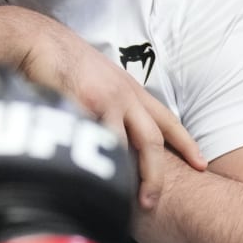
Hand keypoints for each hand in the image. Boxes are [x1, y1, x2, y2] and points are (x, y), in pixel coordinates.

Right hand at [11, 12, 206, 200]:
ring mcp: (103, 101)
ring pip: (123, 146)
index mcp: (133, 91)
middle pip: (152, 142)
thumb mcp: (103, 81)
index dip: (187, 144)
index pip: (168, 122)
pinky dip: (91, 164)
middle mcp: (124, 96)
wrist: (40, 41)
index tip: (202, 165)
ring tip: (117, 200)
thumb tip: (118, 134)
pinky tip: (87, 181)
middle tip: (151, 202)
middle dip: (154, 176)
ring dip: (122, 175)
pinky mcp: (80, 105)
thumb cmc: (66, 63)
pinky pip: (89, 142)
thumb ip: (115, 106)